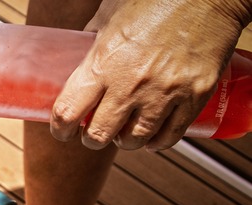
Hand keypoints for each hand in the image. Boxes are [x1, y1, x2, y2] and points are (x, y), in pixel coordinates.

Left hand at [50, 0, 251, 150]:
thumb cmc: (156, 1)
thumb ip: (90, 42)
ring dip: (125, 142)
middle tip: (94, 134)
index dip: (60, 129)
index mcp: (103, 63)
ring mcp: (163, 93)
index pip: (68, 111)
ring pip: (134, 141)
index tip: (62, 131)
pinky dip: (157, 142)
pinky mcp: (193, 97)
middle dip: (92, 139)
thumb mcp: (110, 16)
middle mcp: (130, 84)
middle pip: (99, 135)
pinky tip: (152, 138)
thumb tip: (74, 58)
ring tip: (124, 133)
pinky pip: (170, 136)